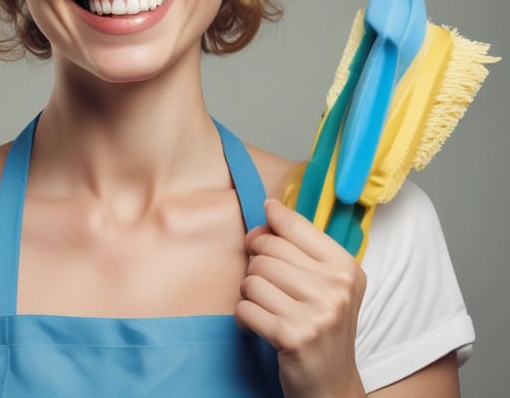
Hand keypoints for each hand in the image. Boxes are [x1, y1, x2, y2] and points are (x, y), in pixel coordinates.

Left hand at [235, 199, 366, 397]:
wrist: (333, 385)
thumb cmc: (324, 326)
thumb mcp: (329, 283)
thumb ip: (303, 246)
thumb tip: (269, 209)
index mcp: (344, 266)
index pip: (293, 224)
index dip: (270, 223)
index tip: (264, 227)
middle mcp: (334, 287)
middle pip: (267, 250)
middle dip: (257, 263)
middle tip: (267, 282)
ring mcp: (314, 313)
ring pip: (253, 277)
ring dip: (250, 293)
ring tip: (266, 306)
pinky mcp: (291, 336)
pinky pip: (245, 307)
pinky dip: (244, 316)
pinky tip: (258, 324)